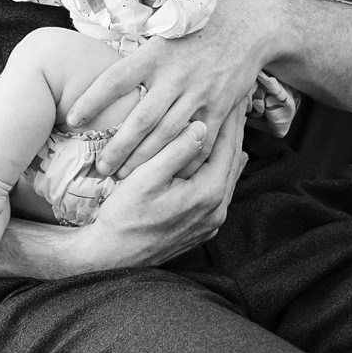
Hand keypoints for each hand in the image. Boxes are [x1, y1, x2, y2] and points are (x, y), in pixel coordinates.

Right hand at [64, 109, 249, 270]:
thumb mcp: (146, 178)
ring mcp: (211, 222)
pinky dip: (221, 169)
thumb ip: (176, 151)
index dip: (232, 118)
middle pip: (232, 160)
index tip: (236, 94)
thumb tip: (203, 126)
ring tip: (233, 124)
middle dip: (235, 130)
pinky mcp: (202, 228)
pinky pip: (219, 192)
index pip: (228, 146)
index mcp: (208, 194)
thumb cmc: (123, 217)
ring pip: (228, 176)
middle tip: (240, 101)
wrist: (111, 258)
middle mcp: (216, 210)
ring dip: (230, 149)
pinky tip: (221, 159)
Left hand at [66, 0, 274, 177]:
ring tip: (124, 177)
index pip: (116, 79)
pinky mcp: (220, 108)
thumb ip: (139, 59)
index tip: (72, 119)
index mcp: (156, 54)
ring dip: (143, 159)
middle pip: (140, 119)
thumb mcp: (164, 33)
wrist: (247, 28)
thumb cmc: (198, 31)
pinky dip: (182, 161)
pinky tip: (168, 174)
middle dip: (118, 148)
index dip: (92, 100)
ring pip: (166, 135)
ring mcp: (200, 94)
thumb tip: (103, 79)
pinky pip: (199, 142)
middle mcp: (176, 75)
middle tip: (100, 168)